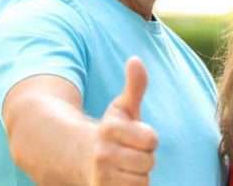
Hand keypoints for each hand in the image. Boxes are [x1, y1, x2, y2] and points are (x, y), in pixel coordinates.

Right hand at [90, 57, 157, 184]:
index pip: (151, 139)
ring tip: (126, 166)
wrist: (81, 157)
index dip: (148, 138)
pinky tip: (122, 179)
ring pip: (142, 181)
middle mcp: (102, 154)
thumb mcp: (122, 107)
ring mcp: (101, 177)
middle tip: (130, 152)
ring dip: (138, 175)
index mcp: (109, 129)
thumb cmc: (111, 130)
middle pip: (148, 162)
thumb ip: (134, 85)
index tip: (136, 136)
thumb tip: (136, 59)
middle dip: (144, 157)